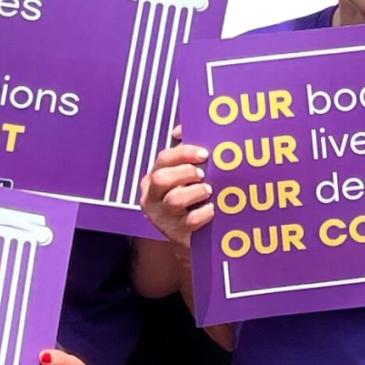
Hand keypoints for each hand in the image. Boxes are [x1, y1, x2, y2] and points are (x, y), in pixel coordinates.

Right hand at [141, 125, 213, 247]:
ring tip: (208, 191)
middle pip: (162, 178)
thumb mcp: (184, 174)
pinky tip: (212, 209)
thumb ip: (183, 152)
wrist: (194, 234)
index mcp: (153, 178)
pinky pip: (190, 221)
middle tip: (202, 174)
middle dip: (186, 172)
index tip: (204, 153)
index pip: (163, 158)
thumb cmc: (191, 197)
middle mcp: (152, 197)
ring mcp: (162, 217)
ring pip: (175, 200)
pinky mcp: (175, 233)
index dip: (184, 153)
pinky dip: (204, 213)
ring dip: (196, 192)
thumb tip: (179, 131)